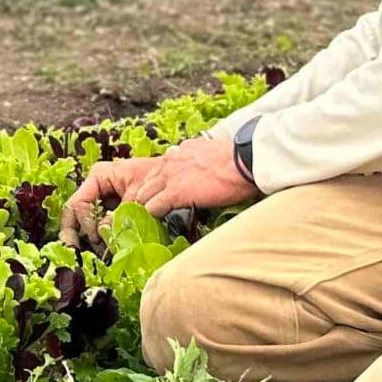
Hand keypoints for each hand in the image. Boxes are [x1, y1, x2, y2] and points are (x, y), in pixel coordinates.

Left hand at [59, 135, 256, 246]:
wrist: (245, 158)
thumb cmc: (237, 160)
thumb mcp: (210, 154)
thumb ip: (196, 161)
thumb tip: (198, 171)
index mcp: (178, 154)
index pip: (155, 173)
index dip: (151, 189)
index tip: (151, 201)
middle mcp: (168, 163)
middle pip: (142, 185)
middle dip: (138, 202)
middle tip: (135, 219)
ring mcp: (169, 177)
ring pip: (142, 197)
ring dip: (140, 212)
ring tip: (136, 228)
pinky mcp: (175, 192)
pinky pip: (152, 207)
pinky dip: (149, 218)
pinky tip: (150, 228)